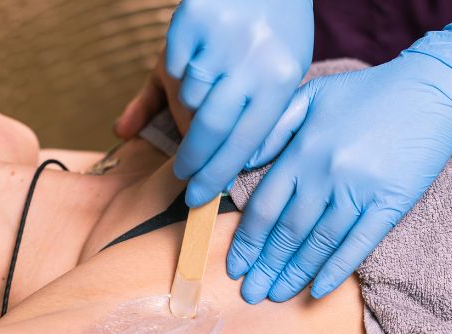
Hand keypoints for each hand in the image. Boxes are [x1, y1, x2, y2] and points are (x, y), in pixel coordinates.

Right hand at [118, 0, 313, 206]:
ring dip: (190, 106)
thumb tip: (198, 170)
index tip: (197, 197)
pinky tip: (197, 60)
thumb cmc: (270, 36)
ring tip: (208, 92)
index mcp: (280, 79)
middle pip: (209, 129)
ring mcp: (221, 37)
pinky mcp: (191, 18)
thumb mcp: (264, 76)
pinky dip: (178, 71)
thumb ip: (232, 120)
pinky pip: (172, 66)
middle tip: (183, 172)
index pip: (242, 144)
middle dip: (192, 159)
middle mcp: (252, 59)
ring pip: (188, 98)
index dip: (216, 176)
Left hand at [227, 24, 451, 302]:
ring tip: (275, 295)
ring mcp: (358, 192)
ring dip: (294, 274)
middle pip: (286, 232)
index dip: (247, 242)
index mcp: (302, 152)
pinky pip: (358, 245)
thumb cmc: (366, 95)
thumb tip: (236, 166)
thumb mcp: (310, 98)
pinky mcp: (389, 204)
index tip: (235, 266)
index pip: (264, 208)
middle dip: (264, 267)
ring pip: (318, 244)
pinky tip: (318, 290)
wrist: (433, 89)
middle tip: (248, 294)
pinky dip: (336, 269)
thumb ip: (271, 131)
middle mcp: (325, 176)